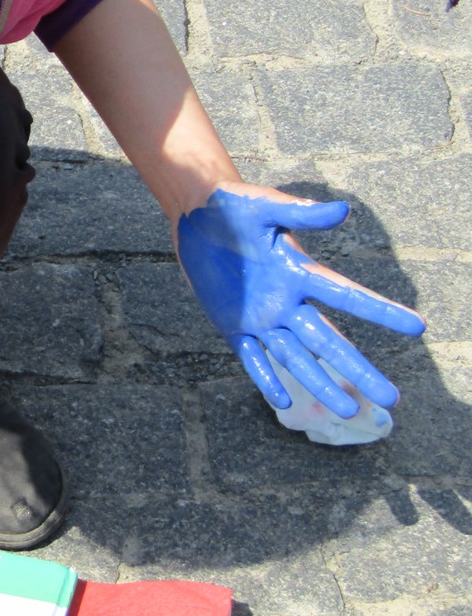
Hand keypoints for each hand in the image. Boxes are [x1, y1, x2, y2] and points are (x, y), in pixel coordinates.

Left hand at [176, 184, 425, 417]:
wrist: (197, 215)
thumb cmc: (234, 205)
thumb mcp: (264, 205)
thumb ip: (301, 212)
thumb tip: (343, 209)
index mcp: (300, 271)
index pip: (346, 295)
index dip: (379, 311)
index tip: (417, 327)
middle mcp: (288, 300)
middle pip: (328, 340)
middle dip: (358, 368)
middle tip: (391, 398)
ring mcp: (261, 316)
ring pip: (296, 356)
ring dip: (320, 382)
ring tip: (348, 410)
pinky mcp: (232, 324)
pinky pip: (251, 356)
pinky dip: (264, 377)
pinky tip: (281, 402)